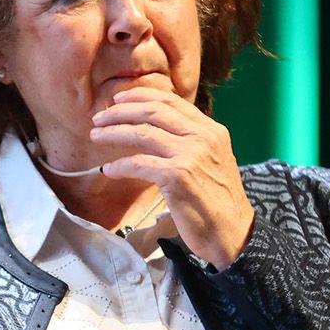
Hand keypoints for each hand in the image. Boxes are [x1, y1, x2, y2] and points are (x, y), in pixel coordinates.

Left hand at [91, 90, 254, 269]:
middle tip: (99, 118)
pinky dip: (119, 165)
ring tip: (96, 136)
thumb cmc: (219, 203)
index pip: (171, 101)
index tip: (119, 99)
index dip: (141, 96)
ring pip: (142, 133)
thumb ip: (191, 142)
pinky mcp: (177, 177)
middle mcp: (203, 137)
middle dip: (121, 111)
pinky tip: (108, 169)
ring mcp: (190, 156)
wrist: (233, 233)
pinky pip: (139, 164)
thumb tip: (158, 130)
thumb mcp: (212, 161)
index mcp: (211, 130)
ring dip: (114, 132)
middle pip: (153, 111)